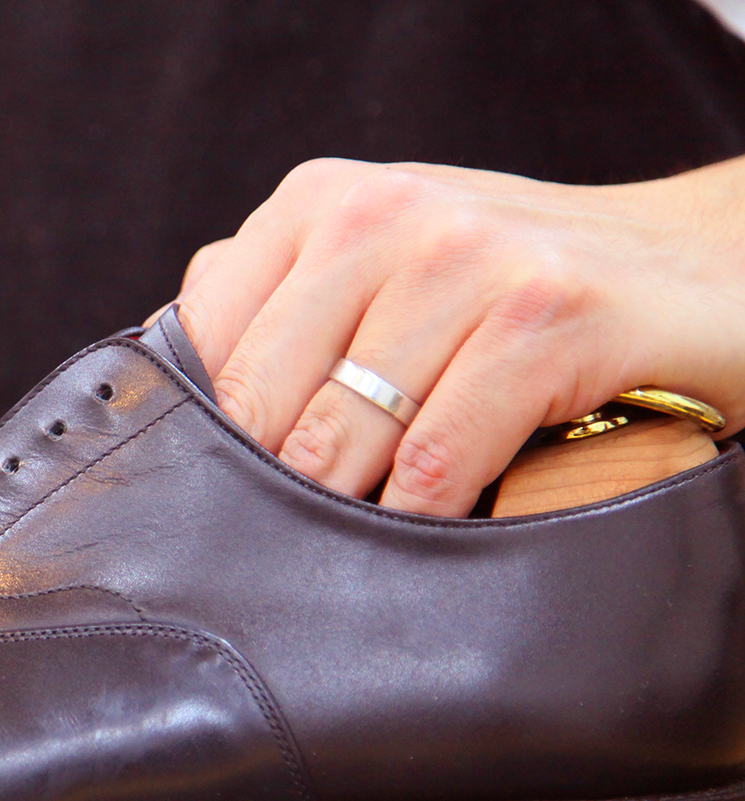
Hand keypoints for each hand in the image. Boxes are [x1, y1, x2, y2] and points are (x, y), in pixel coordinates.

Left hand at [171, 157, 744, 515]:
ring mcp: (470, 258)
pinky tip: (426, 528)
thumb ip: (279, 304)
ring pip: (340, 437)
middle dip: (268, 486)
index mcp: (323, 202)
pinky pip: (435, 461)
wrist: (696, 267)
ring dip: (340, 513)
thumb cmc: (514, 289)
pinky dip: (420, 516)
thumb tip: (166, 370)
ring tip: (354, 540)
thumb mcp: (384, 269)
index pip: (203, 341)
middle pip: (262, 401)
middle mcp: (387, 214)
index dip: (200, 433)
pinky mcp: (550, 316)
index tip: (214, 488)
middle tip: (279, 537)